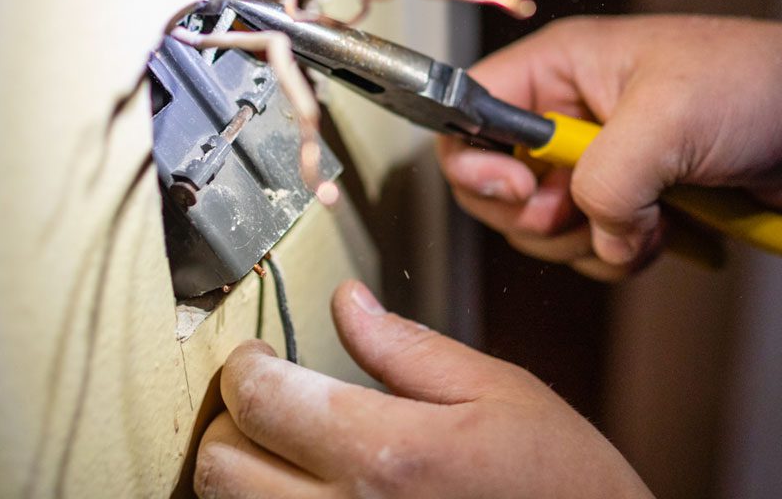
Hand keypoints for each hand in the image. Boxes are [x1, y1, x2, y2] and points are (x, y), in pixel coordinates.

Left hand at [194, 281, 650, 497]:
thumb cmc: (560, 480)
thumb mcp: (494, 391)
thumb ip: (406, 347)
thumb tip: (346, 302)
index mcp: (391, 455)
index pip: (263, 402)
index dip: (243, 365)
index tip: (255, 353)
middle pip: (221, 470)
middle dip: (228, 420)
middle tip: (265, 394)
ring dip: (239, 474)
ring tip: (280, 443)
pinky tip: (302, 489)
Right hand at [437, 16, 781, 272]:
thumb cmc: (758, 83)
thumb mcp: (672, 117)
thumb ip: (608, 177)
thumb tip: (594, 229)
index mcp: (558, 67)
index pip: (470, 112)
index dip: (476, 160)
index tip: (519, 190)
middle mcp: (565, 113)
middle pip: (496, 183)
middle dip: (544, 214)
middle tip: (589, 212)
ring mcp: (595, 159)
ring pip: (543, 224)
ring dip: (593, 240)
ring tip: (652, 218)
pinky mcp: (626, 198)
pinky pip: (589, 244)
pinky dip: (622, 253)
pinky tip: (667, 232)